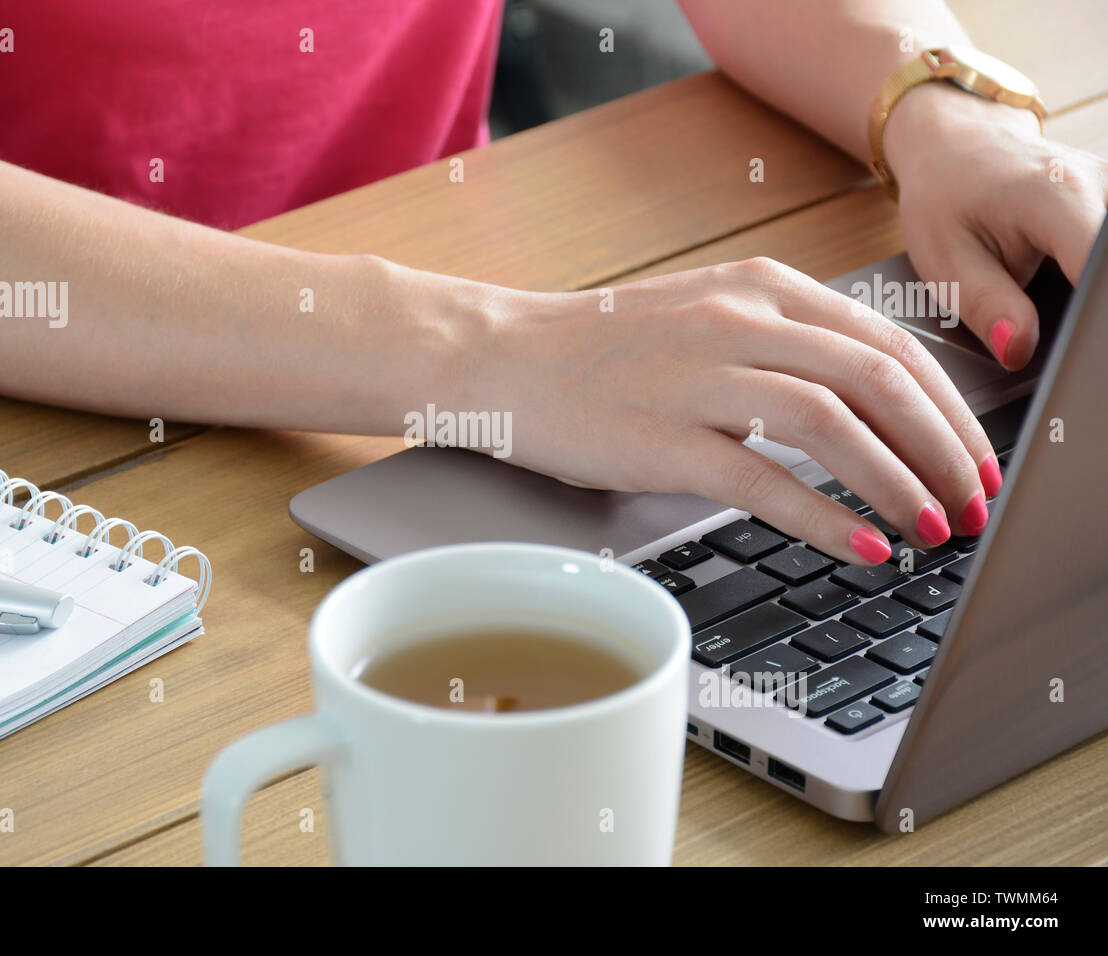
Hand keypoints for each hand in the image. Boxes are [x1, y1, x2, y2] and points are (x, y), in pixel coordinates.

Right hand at [475, 258, 998, 565]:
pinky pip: (762, 478)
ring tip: (932, 528)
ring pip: (833, 422)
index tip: (974, 456)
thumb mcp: (706, 317)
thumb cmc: (601, 348)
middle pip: (878, 379)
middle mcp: (739, 320)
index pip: (888, 343)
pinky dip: (823, 515)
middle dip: (943, 449)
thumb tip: (867, 407)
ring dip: (898, 481)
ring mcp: (699, 376)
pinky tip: (860, 545)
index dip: (949, 406)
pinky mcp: (661, 436)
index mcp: (761, 288)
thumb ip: (784, 345)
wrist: (502, 356)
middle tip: (971, 503)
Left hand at [885, 81, 1107, 369]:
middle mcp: (1103, 186)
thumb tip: (1019, 351)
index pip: (1100, 275)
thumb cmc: (945, 197)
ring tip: (1046, 299)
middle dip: (1089, 312)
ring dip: (1089, 294)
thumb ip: (987, 307)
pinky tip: (1075, 292)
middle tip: (1052, 328)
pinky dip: (1091, 280)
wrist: (956, 146)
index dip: (1091, 321)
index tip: (1079, 352)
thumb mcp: (946, 259)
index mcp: (1057, 198)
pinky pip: (1105, 250)